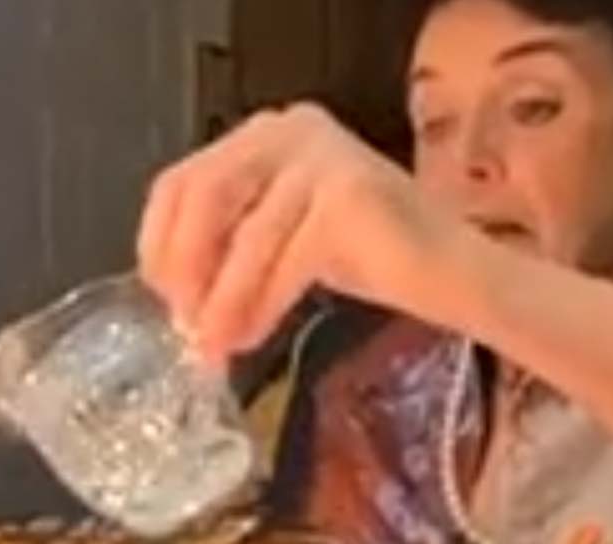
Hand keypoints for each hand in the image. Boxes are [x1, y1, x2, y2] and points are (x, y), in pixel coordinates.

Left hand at [138, 102, 472, 364]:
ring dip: (222, 301)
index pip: (183, 180)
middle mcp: (291, 128)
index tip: (161, 295)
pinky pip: (283, 260)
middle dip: (184, 268)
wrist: (452, 273)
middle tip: (184, 324)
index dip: (160, 241)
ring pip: (245, 236)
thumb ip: (227, 247)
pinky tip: (254, 336)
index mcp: (266, 131)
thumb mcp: (279, 238)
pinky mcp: (349, 195)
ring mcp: (324, 156)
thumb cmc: (368, 255)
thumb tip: (175, 298)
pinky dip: (260, 305)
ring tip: (216, 346)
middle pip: (203, 195)